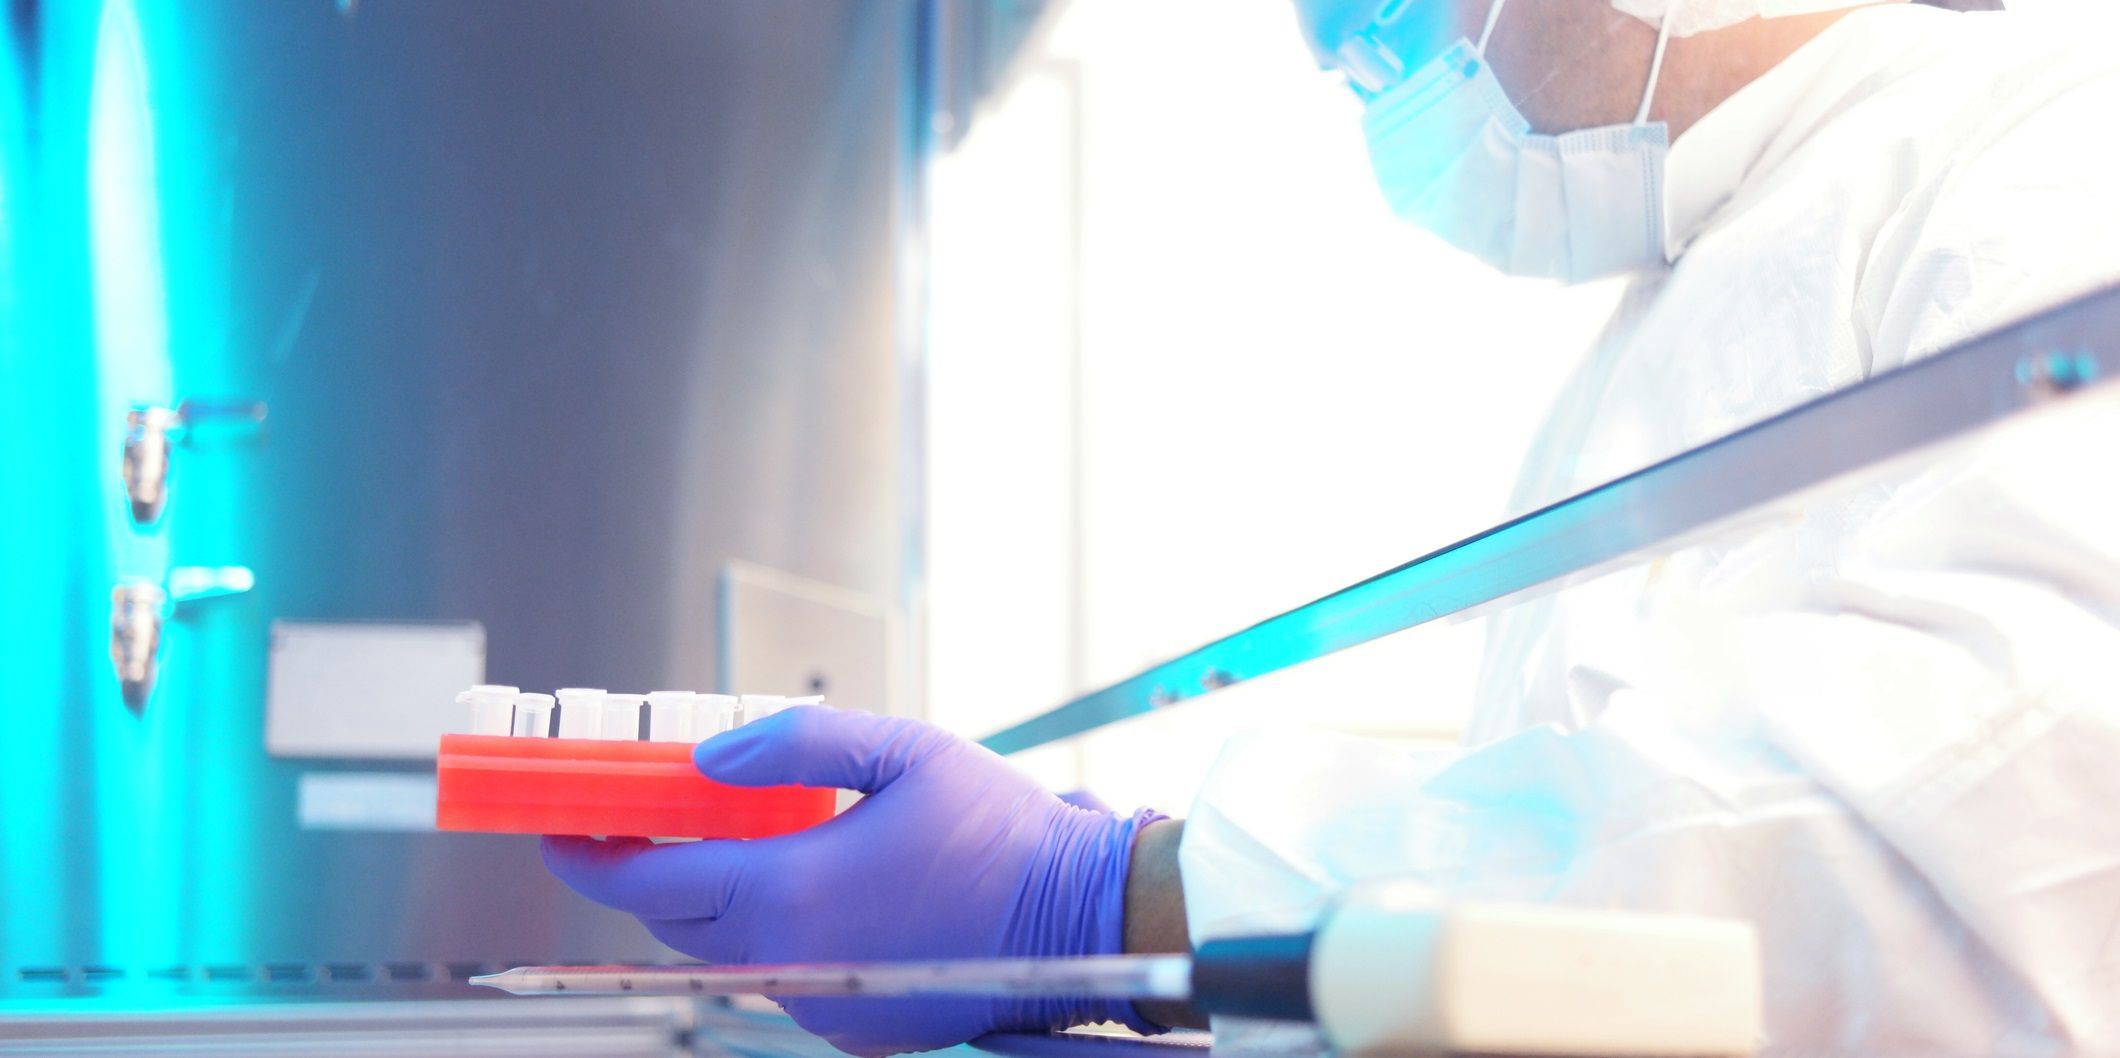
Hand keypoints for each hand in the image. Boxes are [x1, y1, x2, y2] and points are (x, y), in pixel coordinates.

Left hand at [541, 707, 1165, 1056]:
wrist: (1081, 922)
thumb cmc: (1003, 835)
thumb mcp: (903, 752)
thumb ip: (797, 745)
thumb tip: (712, 759)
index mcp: (791, 892)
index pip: (648, 882)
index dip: (589, 855)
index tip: (558, 825)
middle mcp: (791, 961)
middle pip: (675, 920)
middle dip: (645, 871)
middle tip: (637, 820)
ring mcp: (819, 1002)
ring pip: (728, 949)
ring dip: (719, 899)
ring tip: (744, 838)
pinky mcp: (851, 1027)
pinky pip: (782, 975)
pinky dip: (777, 932)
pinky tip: (816, 885)